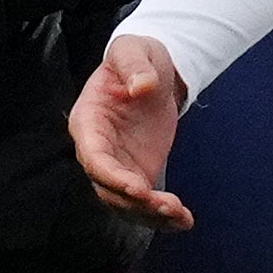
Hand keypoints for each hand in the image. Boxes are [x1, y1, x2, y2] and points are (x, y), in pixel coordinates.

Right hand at [71, 32, 197, 229]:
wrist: (151, 71)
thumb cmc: (136, 57)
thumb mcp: (133, 50)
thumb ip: (134, 65)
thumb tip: (141, 86)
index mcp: (88, 122)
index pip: (93, 157)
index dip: (112, 176)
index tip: (137, 187)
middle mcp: (98, 150)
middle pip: (108, 188)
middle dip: (135, 203)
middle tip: (168, 206)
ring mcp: (117, 165)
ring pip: (126, 203)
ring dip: (151, 215)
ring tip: (181, 217)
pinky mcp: (138, 173)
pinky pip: (144, 202)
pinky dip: (162, 217)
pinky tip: (183, 222)